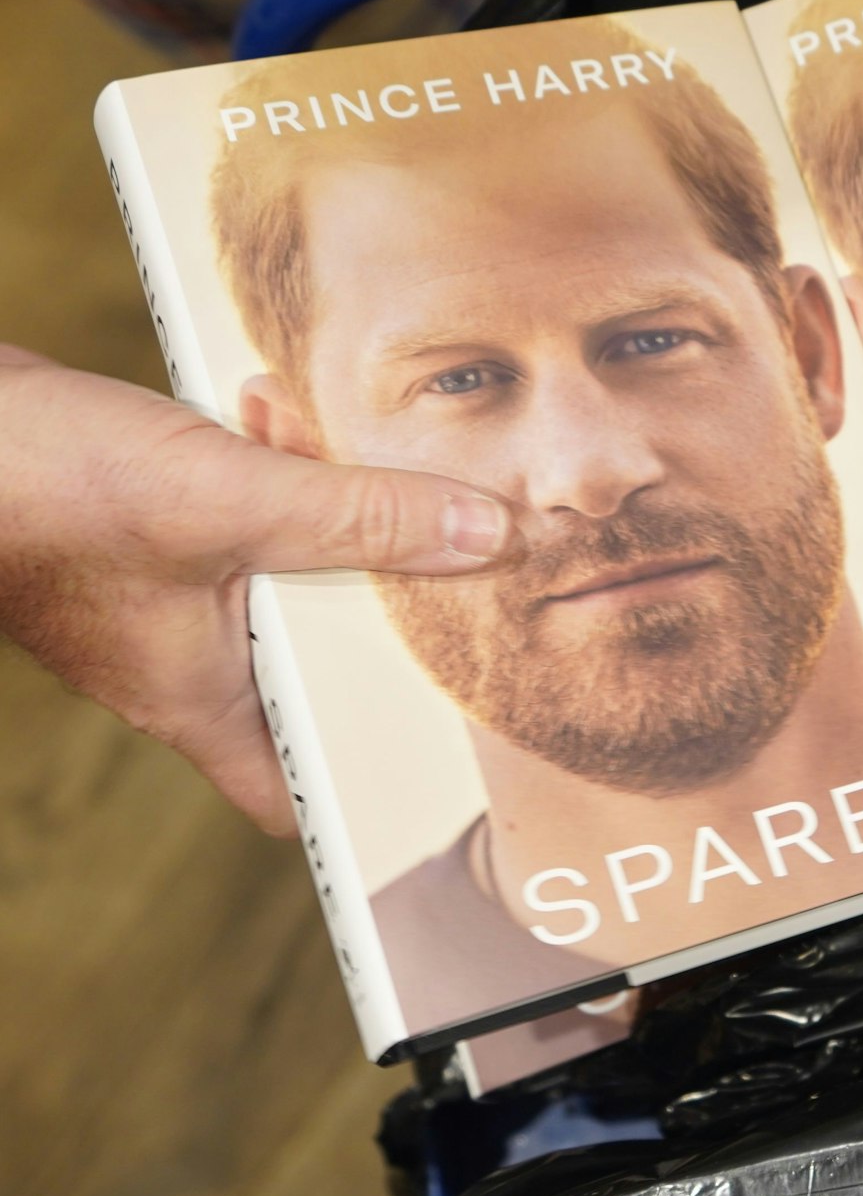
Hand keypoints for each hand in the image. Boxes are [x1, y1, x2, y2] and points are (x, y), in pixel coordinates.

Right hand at [0, 347, 511, 833]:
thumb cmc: (41, 487)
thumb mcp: (232, 500)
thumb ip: (364, 518)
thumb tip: (486, 536)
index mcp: (200, 701)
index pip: (297, 791)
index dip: (367, 785)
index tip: (438, 749)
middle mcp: (182, 660)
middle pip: (323, 652)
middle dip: (376, 585)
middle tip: (428, 536)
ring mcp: (162, 595)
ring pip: (288, 565)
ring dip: (323, 500)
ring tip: (327, 438)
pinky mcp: (145, 529)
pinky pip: (242, 510)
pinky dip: (267, 463)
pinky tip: (268, 405)